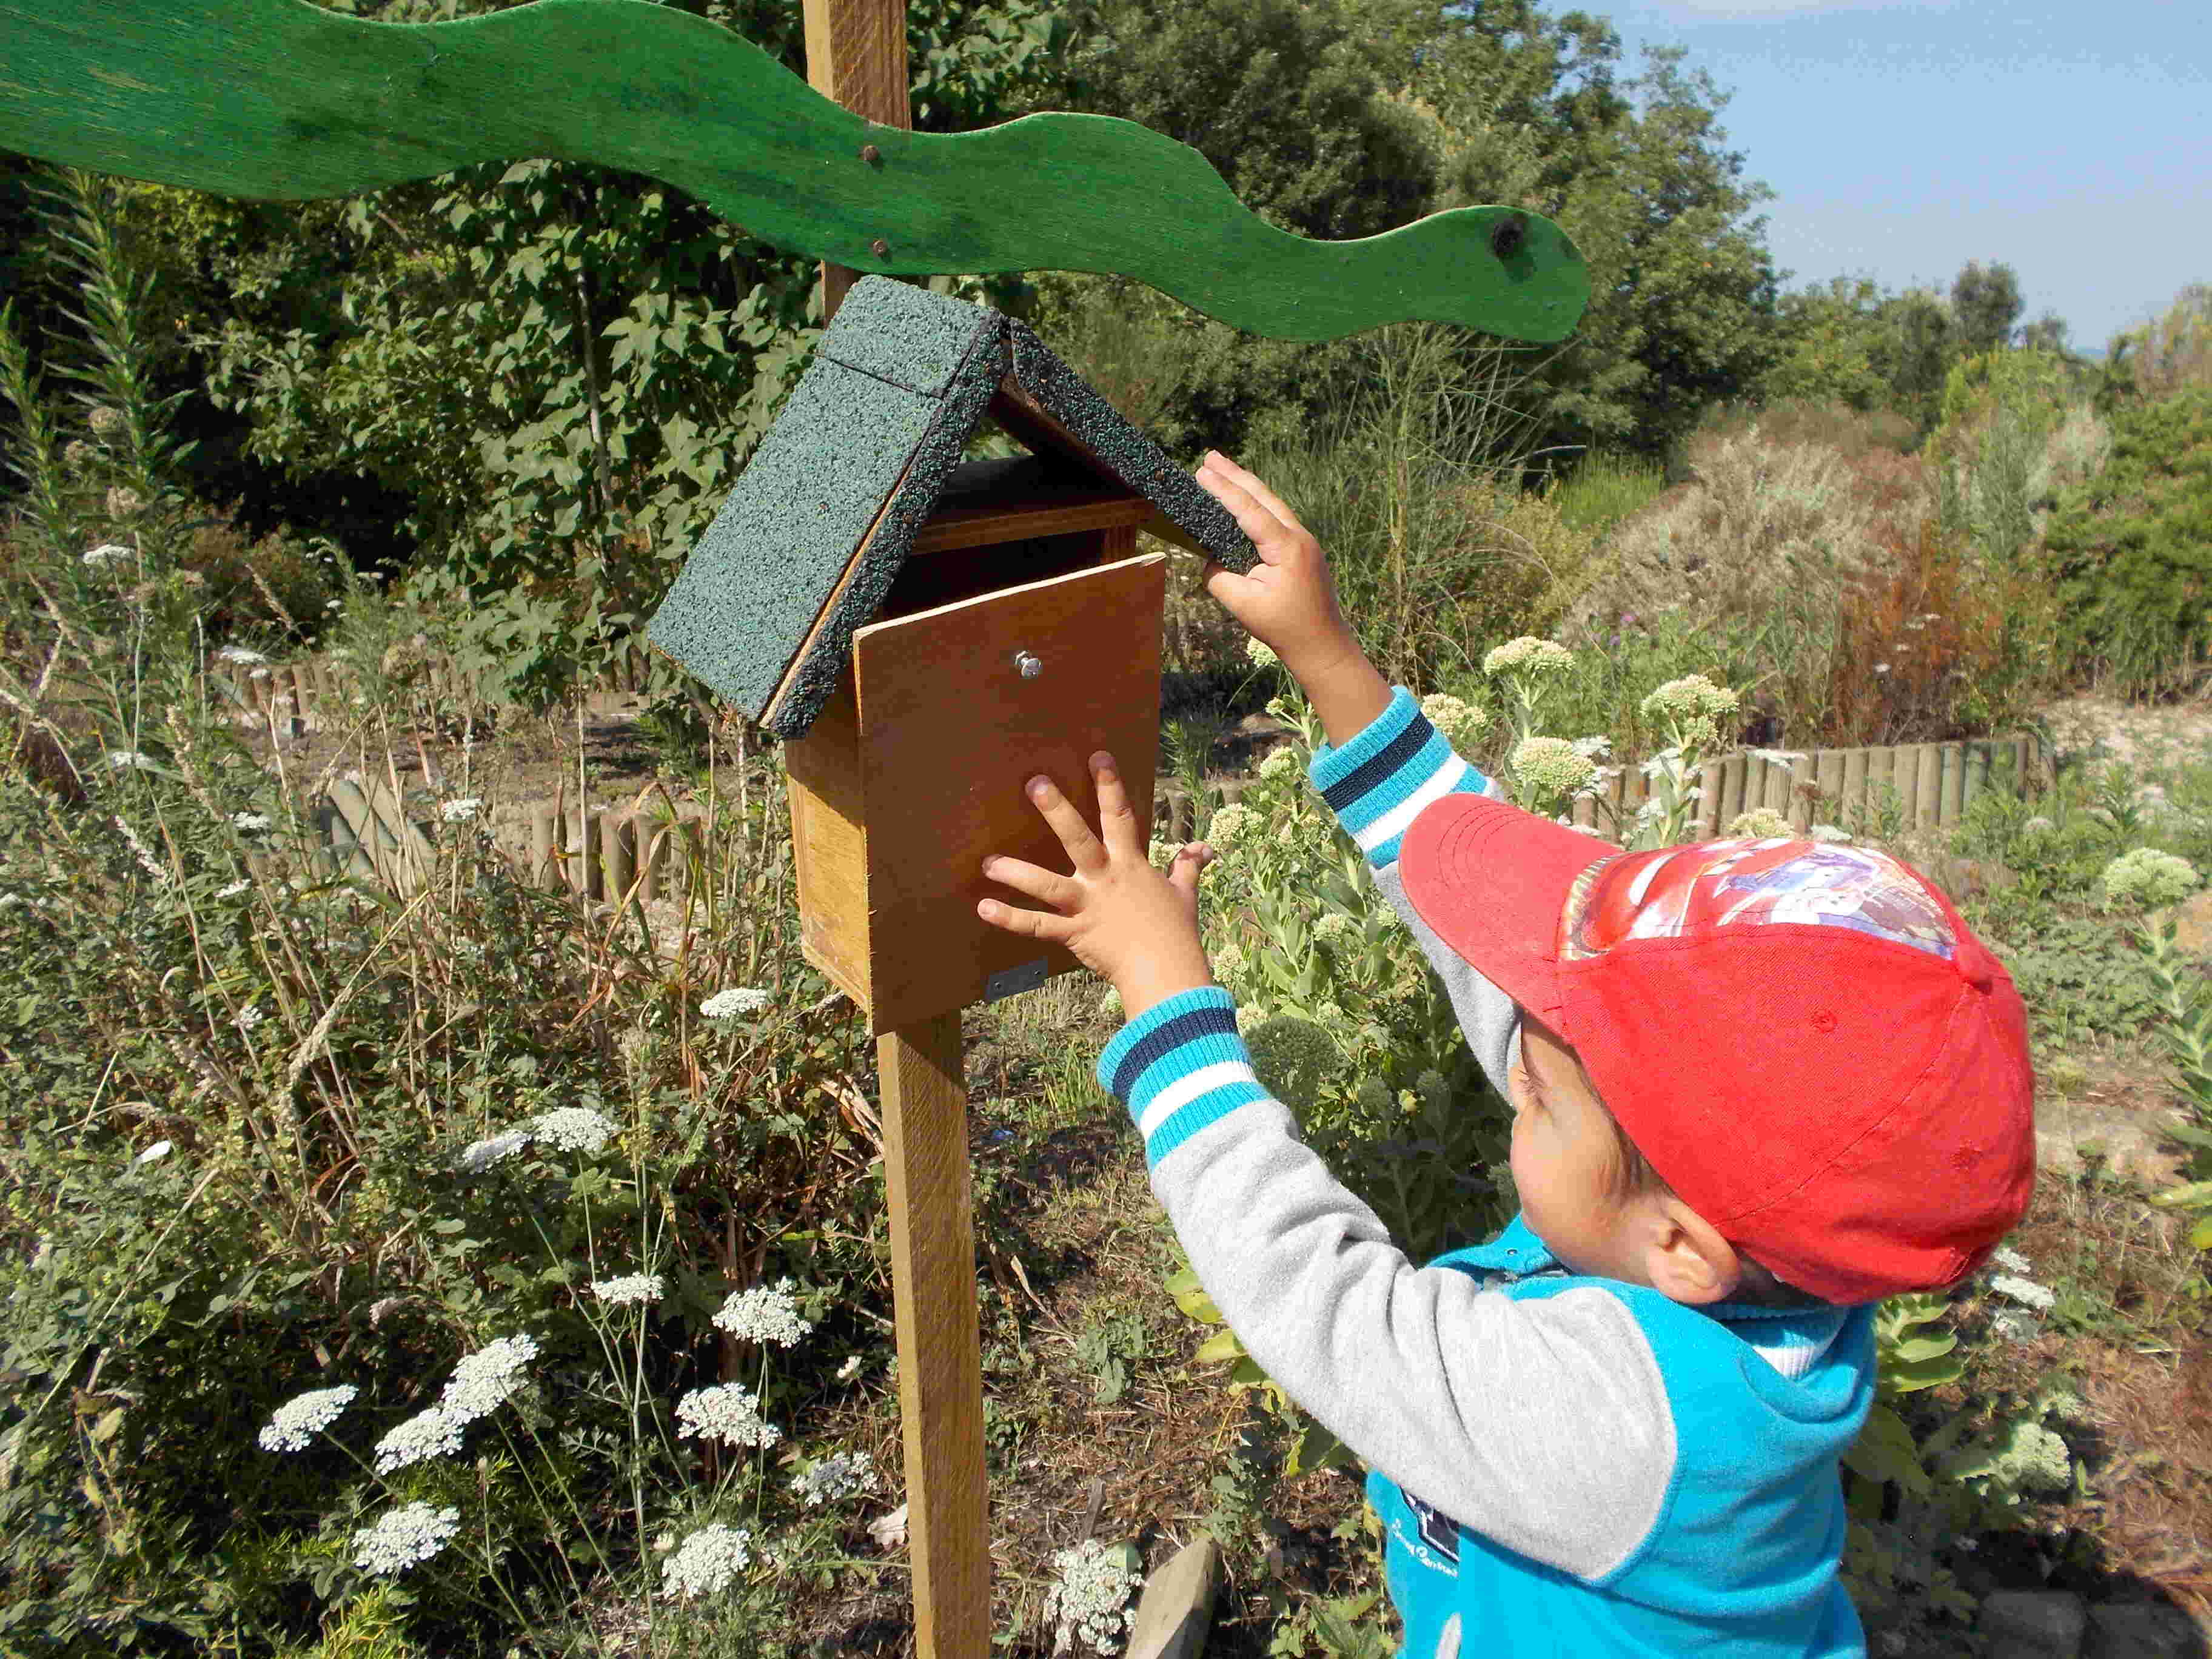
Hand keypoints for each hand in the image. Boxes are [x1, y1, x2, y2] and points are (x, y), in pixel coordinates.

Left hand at [976, 750, 1217, 1019]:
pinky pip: (1038, 926)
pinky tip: (984, 908)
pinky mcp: (1075, 934)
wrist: (1168, 973)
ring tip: (987, 862)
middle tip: (1034, 784)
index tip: (1097, 756)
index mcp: (1131, 865)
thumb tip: (1205, 849)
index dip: (1110, 785)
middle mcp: (1106, 880)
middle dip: (1057, 809)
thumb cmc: (1176, 933)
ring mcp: (1088, 906)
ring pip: (1047, 884)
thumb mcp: (1184, 894)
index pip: (1120, 817)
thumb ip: (1187, 867)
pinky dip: (1011, 918)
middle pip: (1079, 838)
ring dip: (1016, 872)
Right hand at [1194, 451, 1391, 747]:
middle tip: (1210, 457)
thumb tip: (1211, 560)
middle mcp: (1300, 537)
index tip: (1202, 473)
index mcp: (1288, 546)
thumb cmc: (1284, 627)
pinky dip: (1257, 506)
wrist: (1322, 645)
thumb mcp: (1242, 604)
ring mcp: (1305, 542)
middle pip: (1264, 496)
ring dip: (1247, 487)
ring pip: (1273, 505)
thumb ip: (1218, 577)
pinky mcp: (1303, 551)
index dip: (1224, 490)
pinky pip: (1277, 519)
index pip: (1250, 510)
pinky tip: (1244, 502)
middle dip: (1236, 476)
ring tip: (1222, 470)